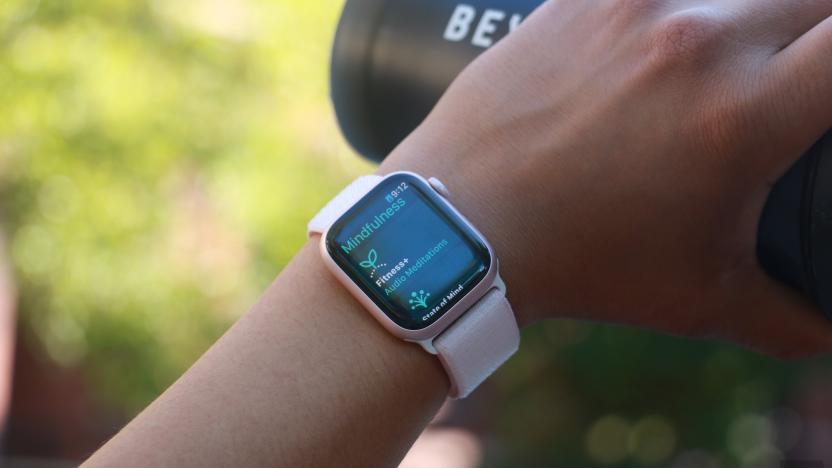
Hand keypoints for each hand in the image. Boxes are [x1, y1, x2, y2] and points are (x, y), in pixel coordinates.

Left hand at [381, 0, 831, 356]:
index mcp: (743, 114)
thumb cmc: (579, 264)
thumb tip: (829, 329)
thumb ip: (790, 318)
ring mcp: (636, 6)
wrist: (464, 224)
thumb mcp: (698, 299)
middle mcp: (697, 40)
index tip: (827, 98)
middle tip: (787, 83)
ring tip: (721, 68)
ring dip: (749, 18)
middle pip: (807, 0)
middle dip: (813, 39)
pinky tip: (662, 51)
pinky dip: (679, 7)